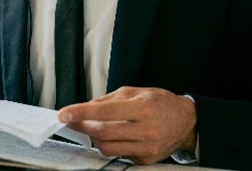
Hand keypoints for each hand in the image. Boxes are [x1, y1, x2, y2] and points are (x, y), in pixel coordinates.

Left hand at [58, 86, 196, 164]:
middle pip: (103, 132)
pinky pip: (118, 154)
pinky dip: (110, 144)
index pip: (105, 111)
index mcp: (143, 108)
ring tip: (92, 127)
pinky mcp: (145, 160)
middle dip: (81, 126)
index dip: (81, 113)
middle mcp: (146, 130)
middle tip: (71, 119)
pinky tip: (113, 135)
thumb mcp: (136, 91)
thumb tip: (85, 107)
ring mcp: (146, 147)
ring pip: (107, 147)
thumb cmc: (161, 103)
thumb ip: (109, 99)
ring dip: (93, 137)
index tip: (65, 113)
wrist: (186, 122)